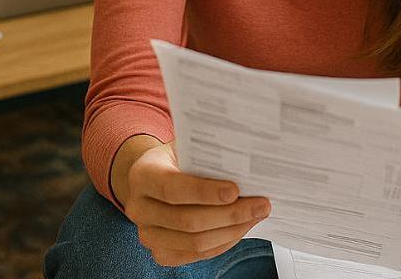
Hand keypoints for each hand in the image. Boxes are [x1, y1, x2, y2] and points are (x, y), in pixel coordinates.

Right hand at [119, 139, 270, 267]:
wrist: (159, 176)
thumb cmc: (180, 158)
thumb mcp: (189, 145)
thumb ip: (209, 151)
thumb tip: (246, 155)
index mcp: (142, 175)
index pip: (172, 188)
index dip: (204, 192)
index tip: (235, 190)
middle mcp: (138, 208)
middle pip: (187, 221)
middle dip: (230, 214)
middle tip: (262, 204)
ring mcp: (147, 234)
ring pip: (194, 242)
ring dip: (232, 231)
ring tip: (257, 215)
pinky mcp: (160, 252)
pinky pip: (195, 255)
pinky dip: (223, 243)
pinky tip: (241, 227)